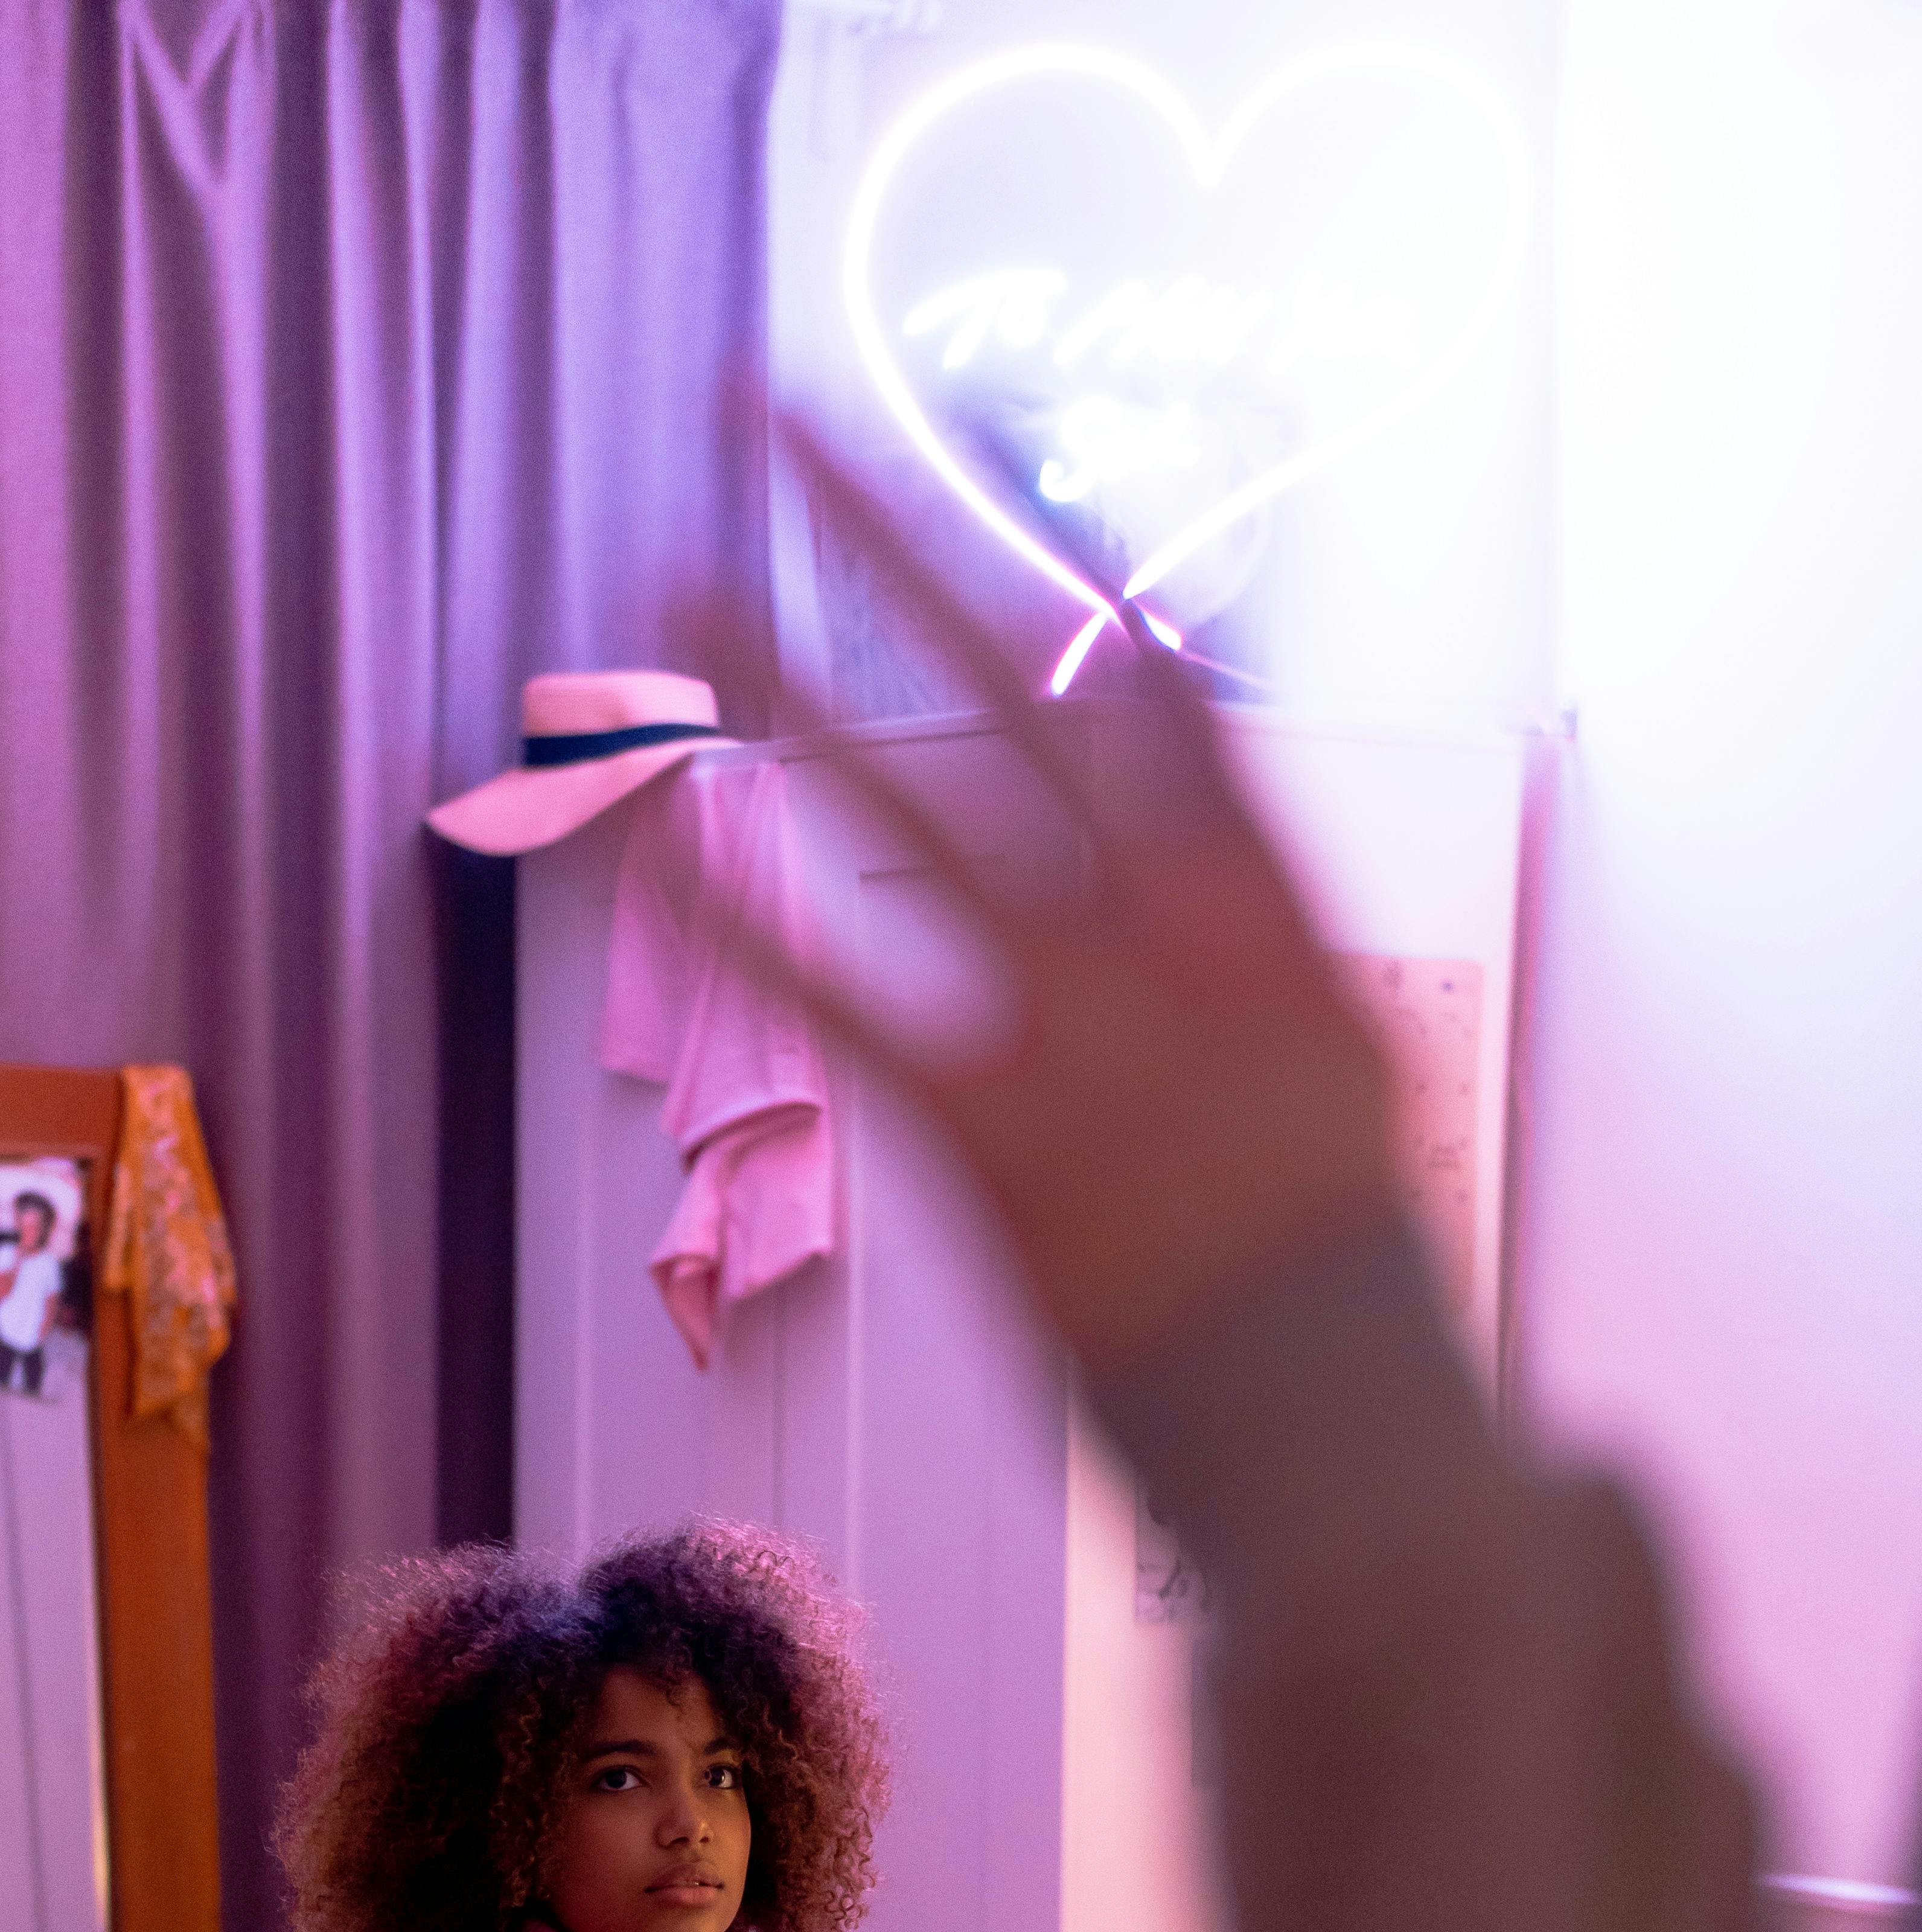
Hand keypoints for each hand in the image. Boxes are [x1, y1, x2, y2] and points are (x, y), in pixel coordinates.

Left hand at [719, 418, 1398, 1387]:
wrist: (1343, 1442)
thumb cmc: (1339, 1275)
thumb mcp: (1338, 1074)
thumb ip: (1253, 952)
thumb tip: (1185, 869)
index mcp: (1275, 910)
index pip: (1160, 680)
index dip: (1055, 545)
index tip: (964, 428)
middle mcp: (1178, 942)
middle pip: (1016, 685)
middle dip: (885, 535)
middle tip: (772, 415)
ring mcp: (1087, 1039)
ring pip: (913, 811)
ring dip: (783, 680)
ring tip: (674, 577)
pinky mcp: (1001, 1151)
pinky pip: (852, 1008)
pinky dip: (754, 925)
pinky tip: (662, 837)